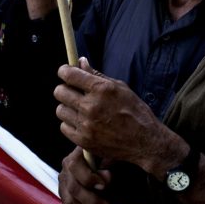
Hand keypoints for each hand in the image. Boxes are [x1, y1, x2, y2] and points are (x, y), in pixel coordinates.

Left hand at [54, 57, 184, 175]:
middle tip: (73, 91)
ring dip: (68, 107)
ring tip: (80, 109)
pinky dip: (71, 123)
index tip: (65, 72)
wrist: (145, 141)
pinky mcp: (83, 140)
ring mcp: (86, 124)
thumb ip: (97, 75)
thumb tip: (81, 61)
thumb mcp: (121, 88)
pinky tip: (82, 122)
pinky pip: (64, 127)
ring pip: (60, 109)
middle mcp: (91, 106)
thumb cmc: (136, 112)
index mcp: (102, 89)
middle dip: (65, 88)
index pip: (70, 75)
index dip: (64, 71)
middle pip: (60, 92)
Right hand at [59, 146, 113, 203]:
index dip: (88, 178)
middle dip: (92, 202)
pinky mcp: (64, 198)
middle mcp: (65, 171)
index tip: (103, 186)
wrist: (94, 162)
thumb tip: (106, 177)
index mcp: (75, 157)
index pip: (75, 167)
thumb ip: (107, 163)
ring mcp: (63, 185)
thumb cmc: (103, 158)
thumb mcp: (107, 156)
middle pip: (74, 189)